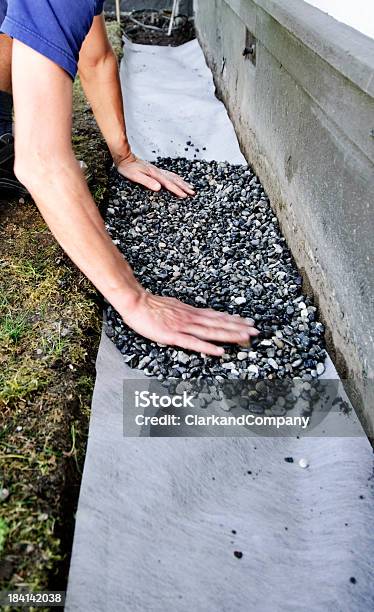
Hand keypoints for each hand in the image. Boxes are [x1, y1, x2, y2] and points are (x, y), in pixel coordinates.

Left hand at [116, 153, 194, 197]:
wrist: (124, 157)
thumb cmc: (128, 168)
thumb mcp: (135, 177)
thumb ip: (147, 182)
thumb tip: (159, 188)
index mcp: (155, 175)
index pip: (169, 184)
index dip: (177, 190)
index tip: (185, 196)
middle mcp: (159, 172)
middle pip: (174, 180)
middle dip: (184, 187)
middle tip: (193, 193)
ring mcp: (158, 171)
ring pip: (174, 177)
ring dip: (183, 183)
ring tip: (190, 188)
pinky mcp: (156, 170)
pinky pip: (170, 174)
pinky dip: (177, 178)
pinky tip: (179, 180)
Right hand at [122, 291, 258, 355]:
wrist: (135, 302)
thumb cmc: (151, 306)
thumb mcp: (174, 307)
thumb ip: (187, 314)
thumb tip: (198, 316)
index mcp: (191, 312)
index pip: (217, 316)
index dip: (233, 320)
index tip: (248, 322)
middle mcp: (191, 318)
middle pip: (219, 323)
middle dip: (238, 327)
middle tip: (256, 330)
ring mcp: (183, 326)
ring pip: (211, 332)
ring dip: (230, 335)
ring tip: (246, 338)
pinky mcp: (173, 335)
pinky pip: (193, 342)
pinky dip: (207, 347)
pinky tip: (219, 352)